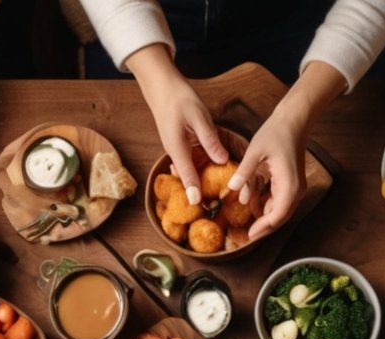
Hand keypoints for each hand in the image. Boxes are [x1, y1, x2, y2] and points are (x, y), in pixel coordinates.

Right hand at [128, 45, 227, 206]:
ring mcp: (176, 148)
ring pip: (190, 168)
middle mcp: (175, 151)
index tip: (198, 205)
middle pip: (187, 175)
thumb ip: (210, 140)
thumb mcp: (199, 117)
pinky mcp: (180, 144)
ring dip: (201, 177)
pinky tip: (213, 167)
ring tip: (217, 189)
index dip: (192, 189)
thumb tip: (222, 160)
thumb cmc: (180, 98)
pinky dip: (200, 165)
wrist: (162, 87)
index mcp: (177, 146)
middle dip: (199, 188)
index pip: (186, 173)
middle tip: (215, 202)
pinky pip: (191, 159)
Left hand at [227, 107, 307, 241]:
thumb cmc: (275, 134)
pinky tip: (251, 201)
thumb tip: (232, 188)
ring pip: (278, 209)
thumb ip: (244, 172)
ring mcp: (294, 186)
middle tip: (245, 236)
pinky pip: (277, 199)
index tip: (249, 236)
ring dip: (262, 214)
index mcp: (288, 185)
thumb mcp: (255, 152)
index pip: (277, 215)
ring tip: (245, 220)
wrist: (292, 121)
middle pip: (279, 217)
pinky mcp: (290, 182)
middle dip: (263, 227)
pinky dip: (264, 202)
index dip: (263, 228)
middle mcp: (295, 190)